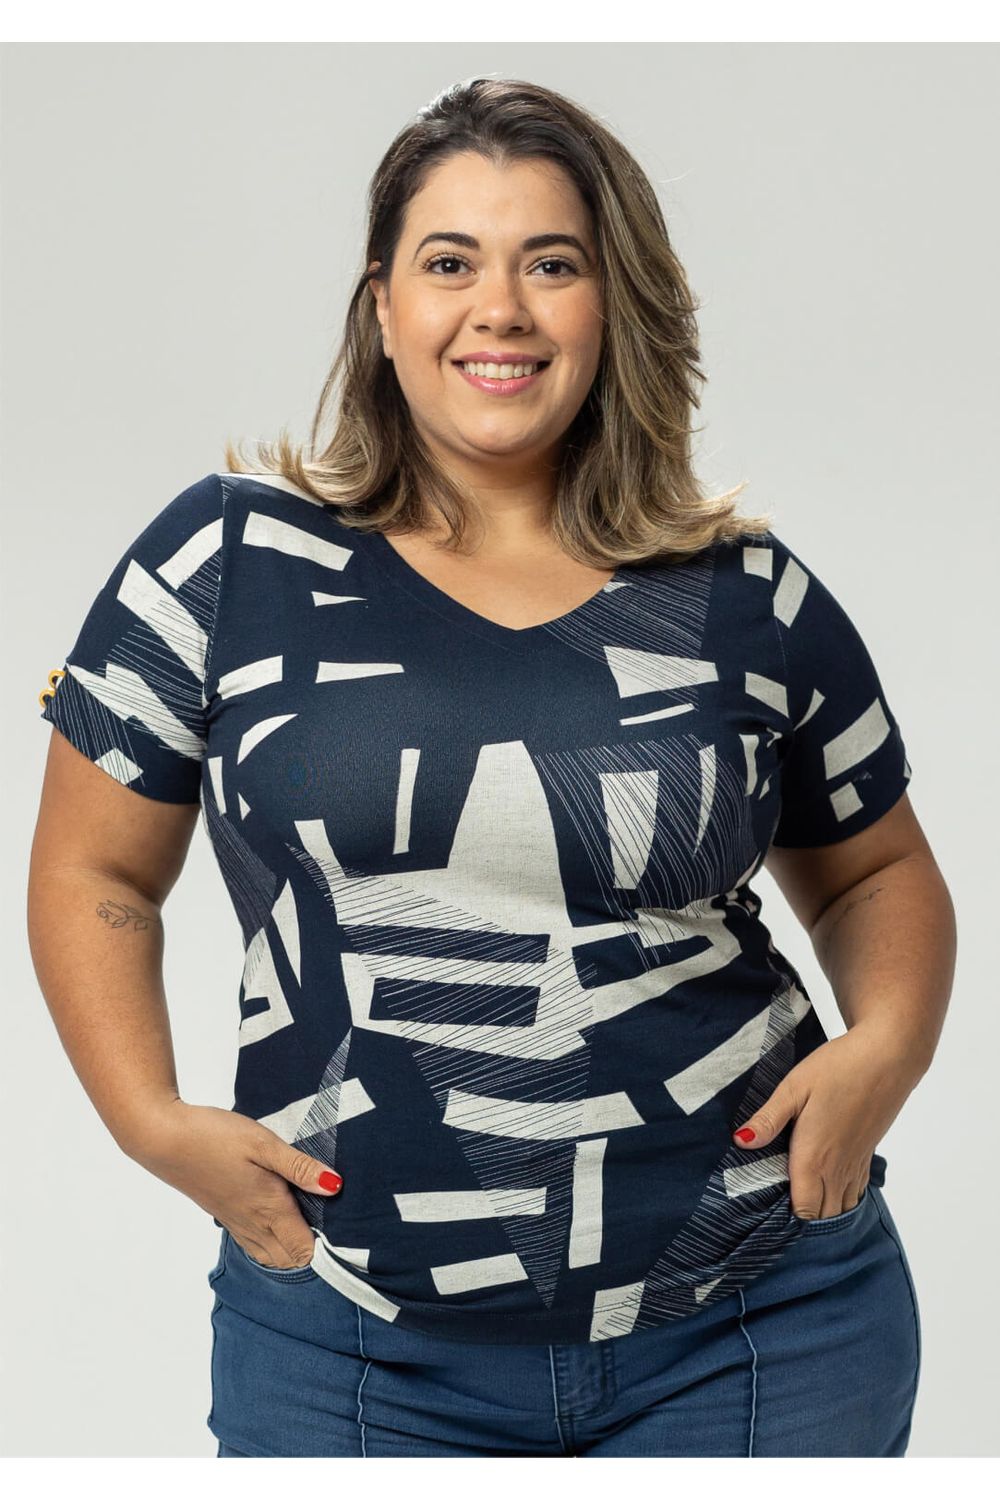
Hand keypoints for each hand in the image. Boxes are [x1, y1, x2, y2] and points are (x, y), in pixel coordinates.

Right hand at [124, 1099, 342, 1266]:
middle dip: (312, 1253)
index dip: (327, 1248)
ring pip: (270, 1255)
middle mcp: (252, 1223)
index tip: (346, 1232)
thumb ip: (299, 1167)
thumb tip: (336, 1186)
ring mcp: (235, 1222)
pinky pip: (253, 1243)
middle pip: (289, 1260)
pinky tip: (277, 1219)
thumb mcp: (263, 1144)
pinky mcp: (223, 1214)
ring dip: (291, 1249)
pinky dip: (271, 1242)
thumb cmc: (214, 1137)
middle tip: (332, 1227)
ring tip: (309, 1225)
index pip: (304, 1250)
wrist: (165, 1139)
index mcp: (268, 1208)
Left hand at [730, 1026, 921, 1220]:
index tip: (766, 1216)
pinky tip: (827, 1187)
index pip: (803, 1211)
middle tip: (778, 1213)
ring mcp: (856, 1162)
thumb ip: (768, 1119)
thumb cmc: (838, 1068)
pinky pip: (854, 1191)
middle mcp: (838, 1168)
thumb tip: (740, 1142)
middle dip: (804, 1222)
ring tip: (801, 1204)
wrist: (888, 1057)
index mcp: (815, 1157)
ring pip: (841, 1207)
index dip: (787, 1221)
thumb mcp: (794, 1087)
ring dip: (824, 1212)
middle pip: (822, 1216)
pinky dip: (840, 1198)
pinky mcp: (868, 1153)